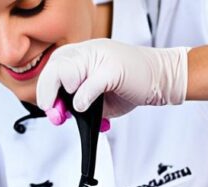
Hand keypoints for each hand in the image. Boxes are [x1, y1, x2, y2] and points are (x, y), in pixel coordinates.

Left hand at [36, 39, 189, 122]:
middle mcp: (89, 52)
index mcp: (83, 55)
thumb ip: (77, 100)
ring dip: (65, 95)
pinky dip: (83, 100)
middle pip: (54, 69)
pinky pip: (87, 86)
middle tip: (55, 113)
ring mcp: (100, 57)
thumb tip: (59, 114)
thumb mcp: (97, 94)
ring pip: (65, 73)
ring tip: (78, 106)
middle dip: (48, 94)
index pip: (52, 68)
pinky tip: (87, 106)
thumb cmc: (131, 84)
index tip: (49, 108)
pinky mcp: (112, 68)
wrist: (162, 78)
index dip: (46, 91)